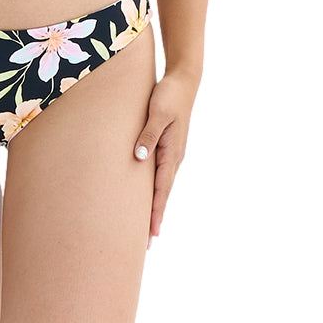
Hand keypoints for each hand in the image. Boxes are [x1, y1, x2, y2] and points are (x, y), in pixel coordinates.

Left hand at [133, 70, 199, 245]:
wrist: (184, 80)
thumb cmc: (169, 95)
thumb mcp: (157, 113)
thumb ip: (148, 136)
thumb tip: (139, 159)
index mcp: (172, 152)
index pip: (161, 189)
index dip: (155, 212)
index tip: (152, 233)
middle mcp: (174, 156)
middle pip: (163, 193)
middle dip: (155, 216)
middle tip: (147, 242)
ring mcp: (173, 152)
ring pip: (163, 184)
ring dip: (156, 204)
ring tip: (147, 225)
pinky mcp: (169, 144)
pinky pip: (161, 172)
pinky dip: (156, 188)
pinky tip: (150, 193)